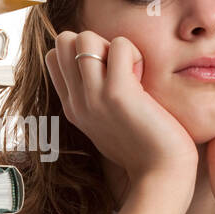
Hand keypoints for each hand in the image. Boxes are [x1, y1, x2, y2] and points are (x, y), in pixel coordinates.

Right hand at [45, 30, 197, 198]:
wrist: (160, 176)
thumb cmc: (145, 150)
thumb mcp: (108, 123)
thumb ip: (98, 98)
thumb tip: (103, 68)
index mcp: (73, 107)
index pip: (54, 56)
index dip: (81, 53)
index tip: (107, 74)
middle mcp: (77, 101)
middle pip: (65, 41)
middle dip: (94, 43)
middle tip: (119, 69)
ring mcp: (93, 97)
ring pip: (85, 37)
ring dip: (113, 46)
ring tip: (130, 73)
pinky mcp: (117, 93)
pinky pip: (120, 45)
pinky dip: (135, 53)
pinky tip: (143, 79)